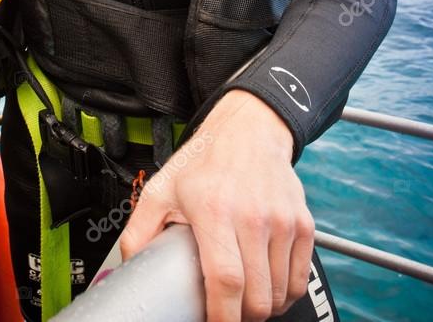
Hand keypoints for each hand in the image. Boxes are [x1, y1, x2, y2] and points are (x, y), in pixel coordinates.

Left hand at [119, 90, 313, 321]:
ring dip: (263, 307)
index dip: (222, 316)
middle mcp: (253, 217)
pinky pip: (300, 279)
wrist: (248, 129)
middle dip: (241, 317)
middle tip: (227, 311)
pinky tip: (267, 286)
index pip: (226, 281)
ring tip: (244, 299)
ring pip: (280, 293)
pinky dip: (285, 293)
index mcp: (215, 211)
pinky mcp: (303, 224)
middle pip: (257, 296)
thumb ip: (140, 230)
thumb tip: (129, 267)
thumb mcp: (162, 188)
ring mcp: (282, 221)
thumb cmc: (206, 160)